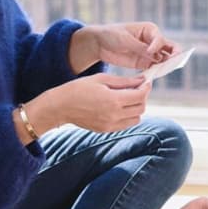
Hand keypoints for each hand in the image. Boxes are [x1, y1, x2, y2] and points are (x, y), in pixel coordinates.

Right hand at [30, 73, 151, 132]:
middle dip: (142, 97)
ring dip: (136, 108)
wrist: (61, 106)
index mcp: (113, 100)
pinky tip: (119, 107)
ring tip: (127, 98)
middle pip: (141, 108)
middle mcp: (114, 115)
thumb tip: (141, 80)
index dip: (146, 87)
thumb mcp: (101, 79)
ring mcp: (110, 125)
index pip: (140, 96)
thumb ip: (124, 81)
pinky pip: (126, 124)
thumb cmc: (79, 88)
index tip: (146, 81)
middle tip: (137, 88)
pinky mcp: (106, 130)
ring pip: (136, 118)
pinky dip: (128, 116)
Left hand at [86, 22, 179, 70]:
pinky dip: (156, 72)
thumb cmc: (112, 35)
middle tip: (173, 62)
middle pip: (170, 48)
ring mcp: (150, 53)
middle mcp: (153, 41)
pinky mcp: (144, 63)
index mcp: (150, 30)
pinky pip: (155, 68)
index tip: (149, 52)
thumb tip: (155, 55)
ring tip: (163, 71)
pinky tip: (153, 76)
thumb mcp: (125, 40)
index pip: (160, 39)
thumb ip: (140, 48)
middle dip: (174, 55)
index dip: (157, 46)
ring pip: (165, 60)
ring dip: (166, 66)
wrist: (99, 44)